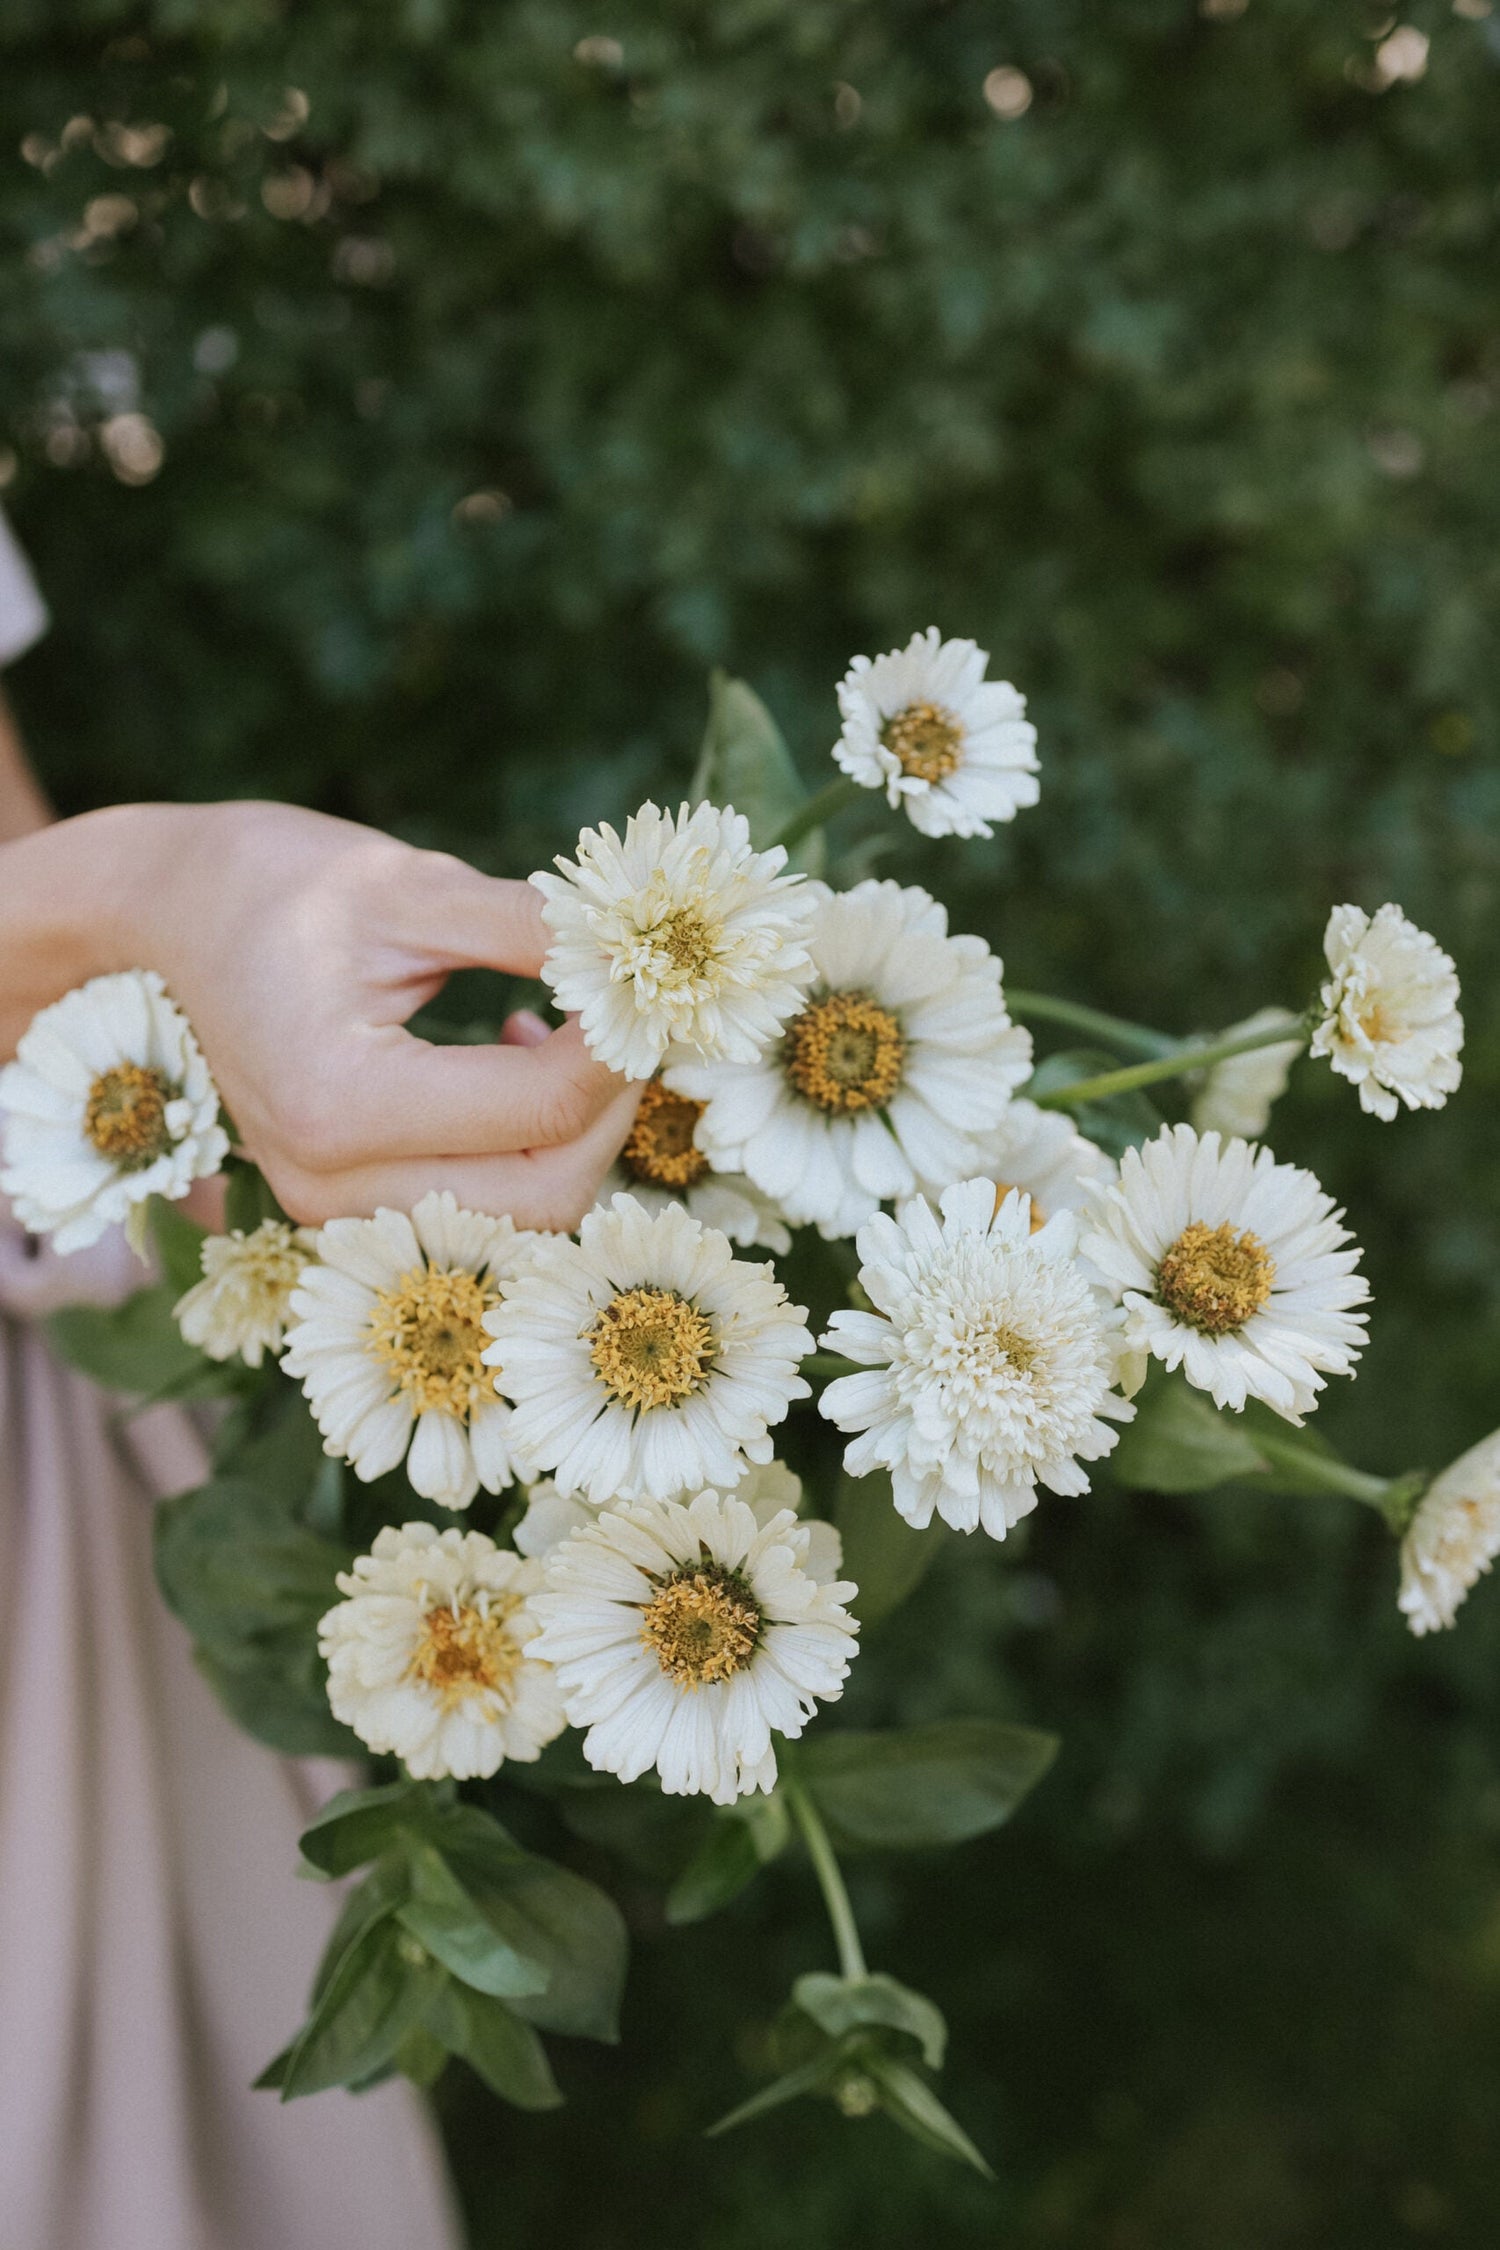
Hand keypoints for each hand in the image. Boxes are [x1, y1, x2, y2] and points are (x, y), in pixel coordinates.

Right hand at [121, 801, 636, 1229]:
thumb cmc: (275, 883)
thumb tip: (639, 960)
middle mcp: (332, 1186)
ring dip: (574, 1135)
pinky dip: (528, 1153)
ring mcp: (333, 1213)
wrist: (165, 919)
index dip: (620, 1042)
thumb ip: (532, 930)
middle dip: (611, 1107)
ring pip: (523, 1220)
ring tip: (559, 1030)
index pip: (544, 1106)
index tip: (641, 975)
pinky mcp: (347, 1212)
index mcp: (339, 1102)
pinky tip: (515, 1060)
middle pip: (548, 1194)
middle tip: (623, 1015)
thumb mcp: (410, 885)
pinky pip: (481, 1213)